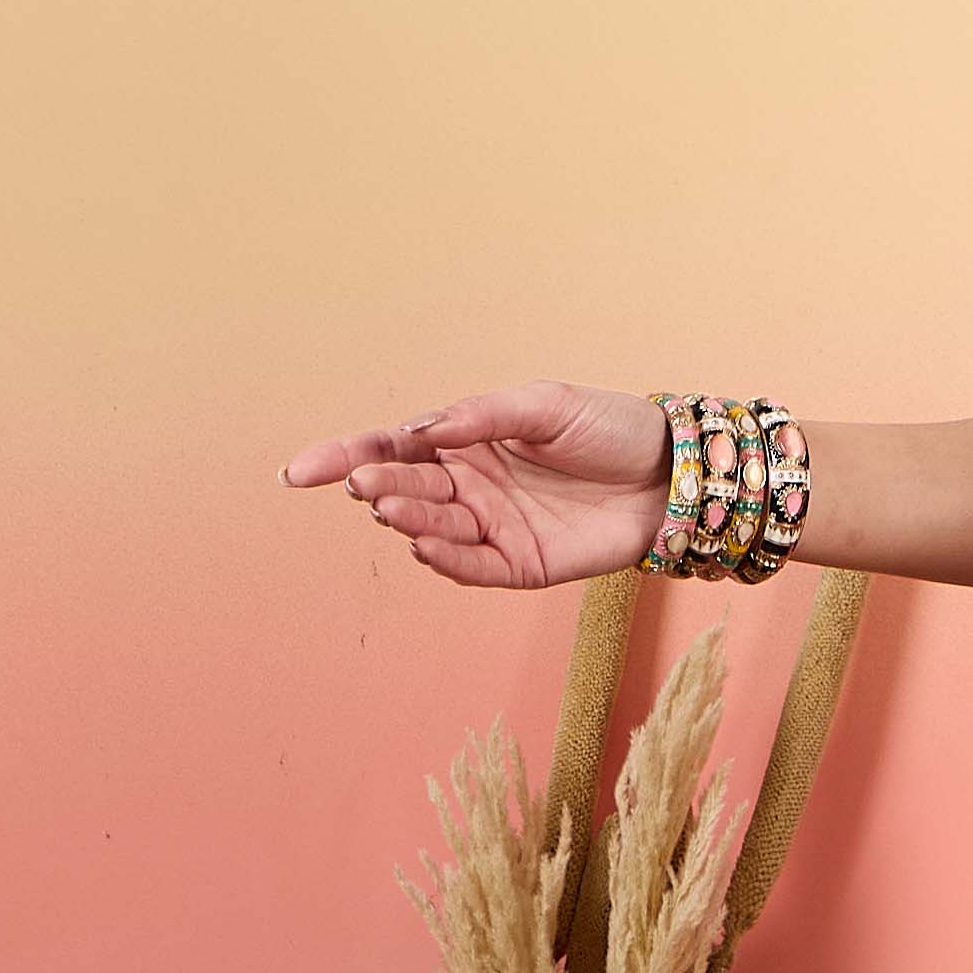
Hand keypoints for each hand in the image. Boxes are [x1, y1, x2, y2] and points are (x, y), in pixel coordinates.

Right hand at [280, 381, 670, 590]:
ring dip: (410, 519)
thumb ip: (484, 415)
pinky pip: (475, 567)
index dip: (344, 458)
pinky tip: (425, 547)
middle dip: (381, 484)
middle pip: (407, 486)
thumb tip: (424, 427)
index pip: (392, 448)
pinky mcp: (521, 564)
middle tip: (366, 482)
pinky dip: (448, 560)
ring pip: (435, 527)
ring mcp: (492, 527)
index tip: (300, 471)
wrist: (672, 472)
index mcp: (465, 441)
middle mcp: (470, 486)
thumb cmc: (609, 429)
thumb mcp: (546, 405)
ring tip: (392, 507)